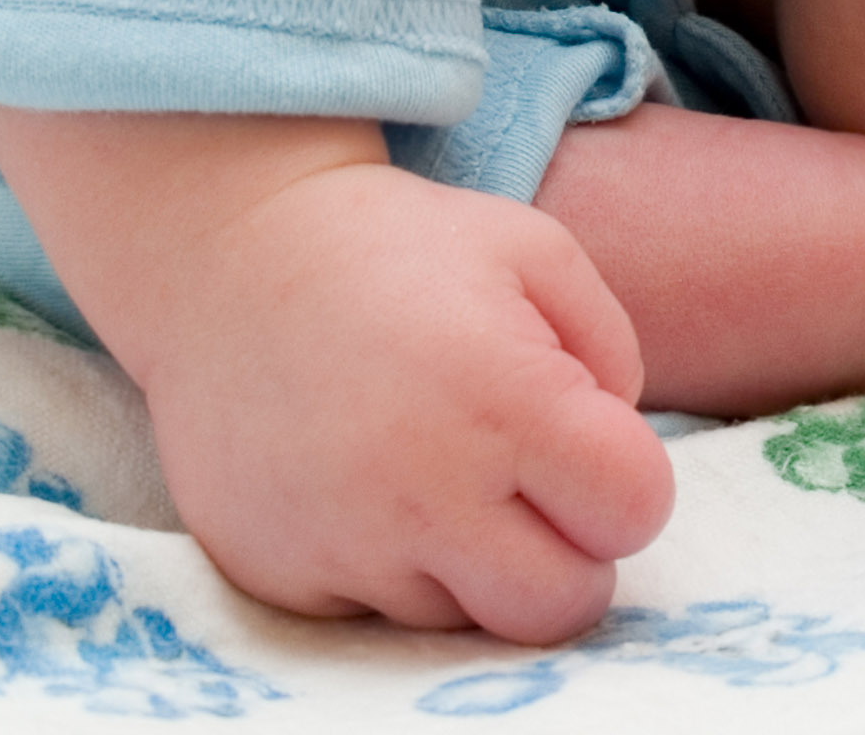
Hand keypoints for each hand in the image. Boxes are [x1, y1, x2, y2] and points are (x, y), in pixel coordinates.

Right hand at [0, 109, 672, 644]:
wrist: (230, 256)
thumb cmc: (404, 248)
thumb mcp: (539, 252)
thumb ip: (613, 353)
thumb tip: (618, 459)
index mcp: (507, 401)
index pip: (634, 512)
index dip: (629, 481)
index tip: (589, 443)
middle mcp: (425, 489)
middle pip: (560, 605)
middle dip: (572, 554)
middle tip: (534, 487)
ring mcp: (345, 543)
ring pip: (468, 616)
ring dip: (475, 559)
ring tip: (436, 467)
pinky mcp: (280, 575)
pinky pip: (376, 613)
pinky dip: (392, 565)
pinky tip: (369, 484)